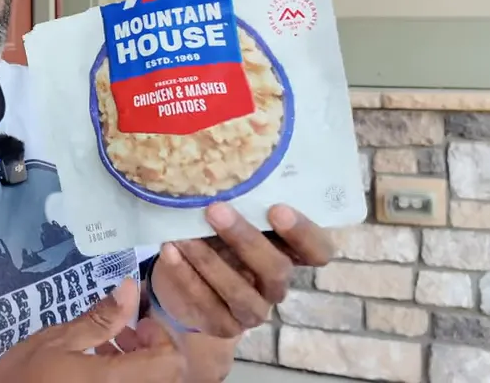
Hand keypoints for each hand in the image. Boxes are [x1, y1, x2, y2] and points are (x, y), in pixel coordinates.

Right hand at [0, 278, 184, 382]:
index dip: (161, 336)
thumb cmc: (21, 378)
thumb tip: (130, 287)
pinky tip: (96, 367)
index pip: (170, 360)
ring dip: (138, 363)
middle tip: (118, 330)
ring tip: (103, 346)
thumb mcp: (56, 341)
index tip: (136, 322)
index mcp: (116, 380)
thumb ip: (100, 318)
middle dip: (149, 348)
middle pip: (166, 375)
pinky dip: (124, 377)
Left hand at [150, 203, 333, 338]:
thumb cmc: (214, 233)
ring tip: (183, 236)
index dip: (304, 233)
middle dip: (245, 240)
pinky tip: (170, 252)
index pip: (319, 251)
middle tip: (216, 210)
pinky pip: (207, 306)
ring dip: (210, 263)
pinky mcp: (224, 325)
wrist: (183, 276)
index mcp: (289, 252)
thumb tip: (219, 164)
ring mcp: (252, 308)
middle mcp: (276, 282)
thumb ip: (236, 199)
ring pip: (241, 293)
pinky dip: (186, 277)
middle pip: (277, 270)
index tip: (277, 208)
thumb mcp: (229, 213)